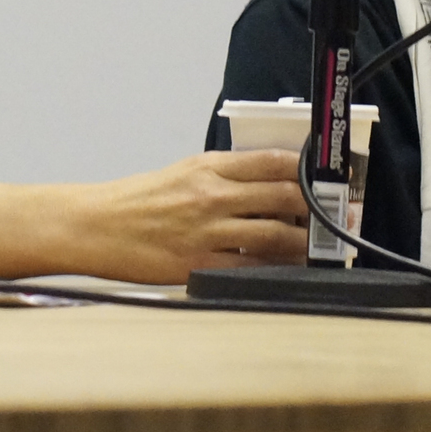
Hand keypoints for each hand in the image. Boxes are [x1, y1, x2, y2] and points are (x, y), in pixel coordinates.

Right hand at [81, 149, 310, 282]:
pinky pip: (251, 267)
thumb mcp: (180, 173)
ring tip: (320, 248)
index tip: (327, 177)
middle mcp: (211, 194)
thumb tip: (267, 185)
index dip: (307, 169)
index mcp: (207, 166)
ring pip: (275, 234)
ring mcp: (207, 230)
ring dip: (304, 242)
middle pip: (283, 195)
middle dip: (316, 207)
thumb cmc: (135, 201)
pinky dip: (276, 269)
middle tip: (336, 215)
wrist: (95, 226)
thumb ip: (221, 177)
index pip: (272, 161)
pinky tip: (289, 271)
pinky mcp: (199, 263)